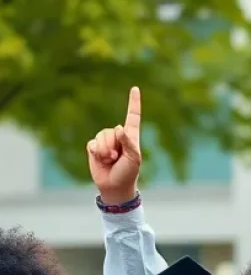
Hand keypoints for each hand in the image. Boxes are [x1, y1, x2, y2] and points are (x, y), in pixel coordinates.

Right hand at [87, 87, 142, 203]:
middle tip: (117, 158)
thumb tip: (119, 127)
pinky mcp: (94, 147)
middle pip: (112, 131)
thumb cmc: (128, 173)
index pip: (132, 116)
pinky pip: (92, 144)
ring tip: (110, 160)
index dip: (133, 102)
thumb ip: (127, 142)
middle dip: (113, 145)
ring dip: (104, 150)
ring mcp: (105, 141)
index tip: (135, 88)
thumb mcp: (133, 158)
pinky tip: (101, 160)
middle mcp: (118, 136)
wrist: (114, 186)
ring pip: (101, 136)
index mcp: (131, 137)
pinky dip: (96, 153)